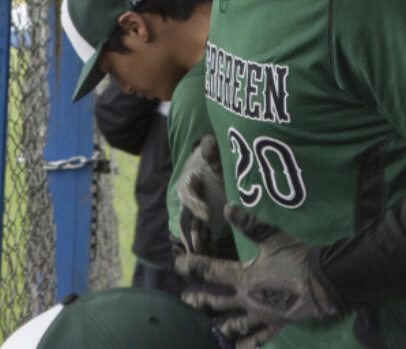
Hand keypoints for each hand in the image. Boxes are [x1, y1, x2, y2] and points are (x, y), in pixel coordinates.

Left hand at [176, 204, 342, 348]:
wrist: (323, 282)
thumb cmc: (296, 257)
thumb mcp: (272, 237)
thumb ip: (248, 224)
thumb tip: (228, 207)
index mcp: (243, 278)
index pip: (211, 271)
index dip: (193, 266)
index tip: (178, 263)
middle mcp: (247, 300)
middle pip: (217, 301)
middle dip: (199, 299)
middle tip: (185, 299)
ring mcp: (261, 315)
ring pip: (234, 324)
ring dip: (220, 326)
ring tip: (209, 330)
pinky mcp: (276, 324)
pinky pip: (260, 338)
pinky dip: (248, 344)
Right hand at [177, 134, 227, 254]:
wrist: (218, 168)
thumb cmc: (213, 159)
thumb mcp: (212, 152)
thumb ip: (210, 149)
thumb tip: (208, 144)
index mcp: (188, 185)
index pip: (189, 196)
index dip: (197, 205)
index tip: (207, 214)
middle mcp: (190, 204)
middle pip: (188, 221)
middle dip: (192, 235)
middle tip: (197, 249)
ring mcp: (200, 216)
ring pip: (196, 233)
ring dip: (199, 247)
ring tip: (202, 262)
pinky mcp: (210, 224)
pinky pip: (207, 238)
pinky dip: (209, 250)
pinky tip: (215, 262)